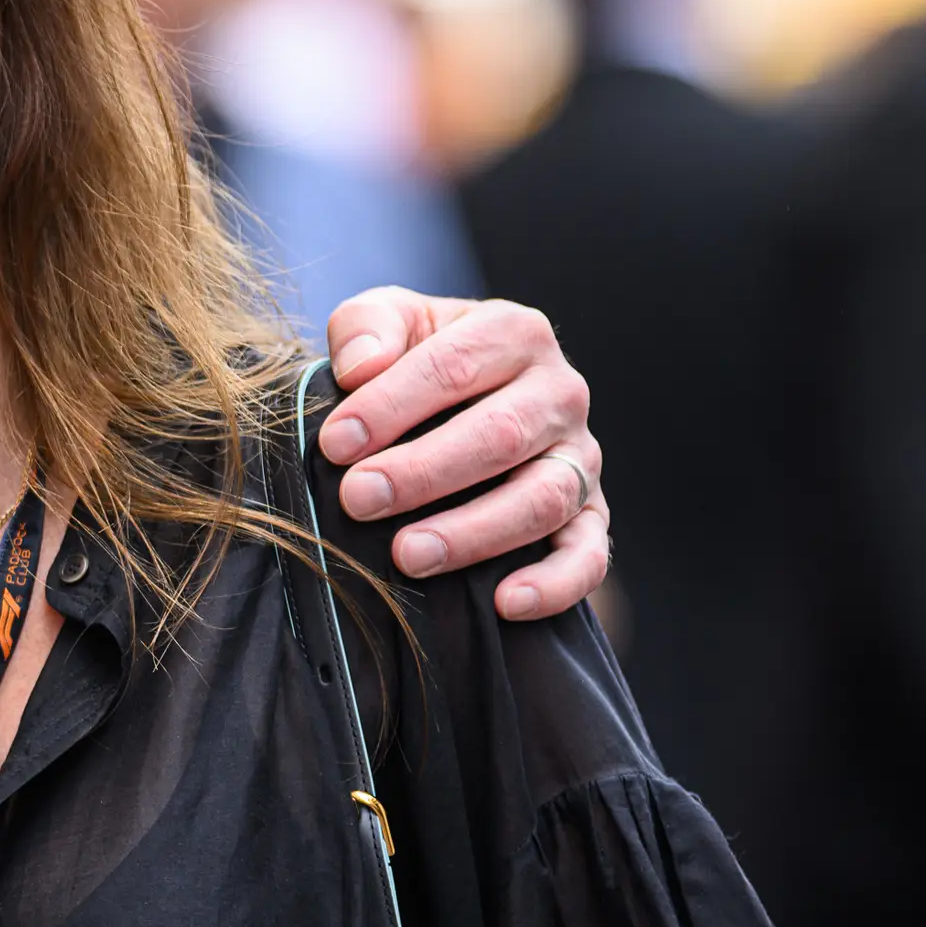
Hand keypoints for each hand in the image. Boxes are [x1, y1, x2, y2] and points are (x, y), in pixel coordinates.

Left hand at [316, 292, 606, 622]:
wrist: (459, 405)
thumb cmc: (413, 362)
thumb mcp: (388, 324)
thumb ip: (367, 326)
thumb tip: (361, 366)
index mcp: (514, 334)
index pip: (454, 367)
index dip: (391, 406)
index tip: (336, 445)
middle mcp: (560, 393)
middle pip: (500, 436)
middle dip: (423, 472)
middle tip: (358, 499)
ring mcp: (581, 457)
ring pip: (542, 498)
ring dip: (474, 532)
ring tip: (407, 554)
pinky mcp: (589, 515)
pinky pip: (588, 555)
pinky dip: (555, 582)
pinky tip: (505, 602)